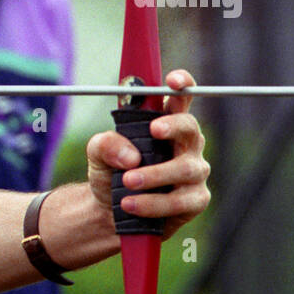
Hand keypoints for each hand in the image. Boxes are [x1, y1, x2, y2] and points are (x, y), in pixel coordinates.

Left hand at [85, 69, 210, 239]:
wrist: (109, 212)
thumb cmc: (111, 174)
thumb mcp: (98, 154)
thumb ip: (106, 144)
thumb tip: (130, 156)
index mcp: (165, 124)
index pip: (180, 98)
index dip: (182, 85)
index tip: (172, 81)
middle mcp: (185, 145)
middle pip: (190, 128)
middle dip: (173, 126)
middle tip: (153, 130)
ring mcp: (194, 172)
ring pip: (185, 169)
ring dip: (154, 175)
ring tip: (126, 182)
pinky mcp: (195, 200)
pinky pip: (180, 201)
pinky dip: (153, 203)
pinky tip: (131, 204)